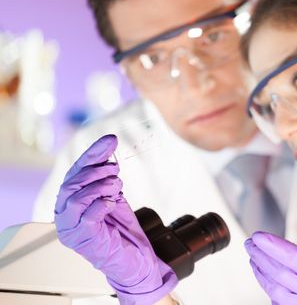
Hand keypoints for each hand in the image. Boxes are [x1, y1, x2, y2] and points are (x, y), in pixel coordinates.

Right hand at [54, 134, 177, 304]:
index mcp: (70, 200)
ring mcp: (70, 227)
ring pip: (76, 196)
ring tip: (116, 187)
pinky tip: (113, 202)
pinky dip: (101, 203)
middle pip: (72, 182)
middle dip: (96, 170)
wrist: (133, 256)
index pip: (76, 171)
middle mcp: (65, 213)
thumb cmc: (120, 227)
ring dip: (100, 186)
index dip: (93, 153)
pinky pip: (86, 215)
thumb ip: (107, 174)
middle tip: (115, 170)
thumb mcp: (113, 193)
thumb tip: (109, 146)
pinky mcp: (82, 238)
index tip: (111, 140)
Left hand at [244, 217, 296, 304]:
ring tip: (253, 259)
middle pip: (280, 274)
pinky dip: (270, 291)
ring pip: (276, 291)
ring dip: (261, 274)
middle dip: (261, 257)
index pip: (295, 259)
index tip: (258, 236)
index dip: (273, 247)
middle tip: (250, 243)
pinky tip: (266, 279)